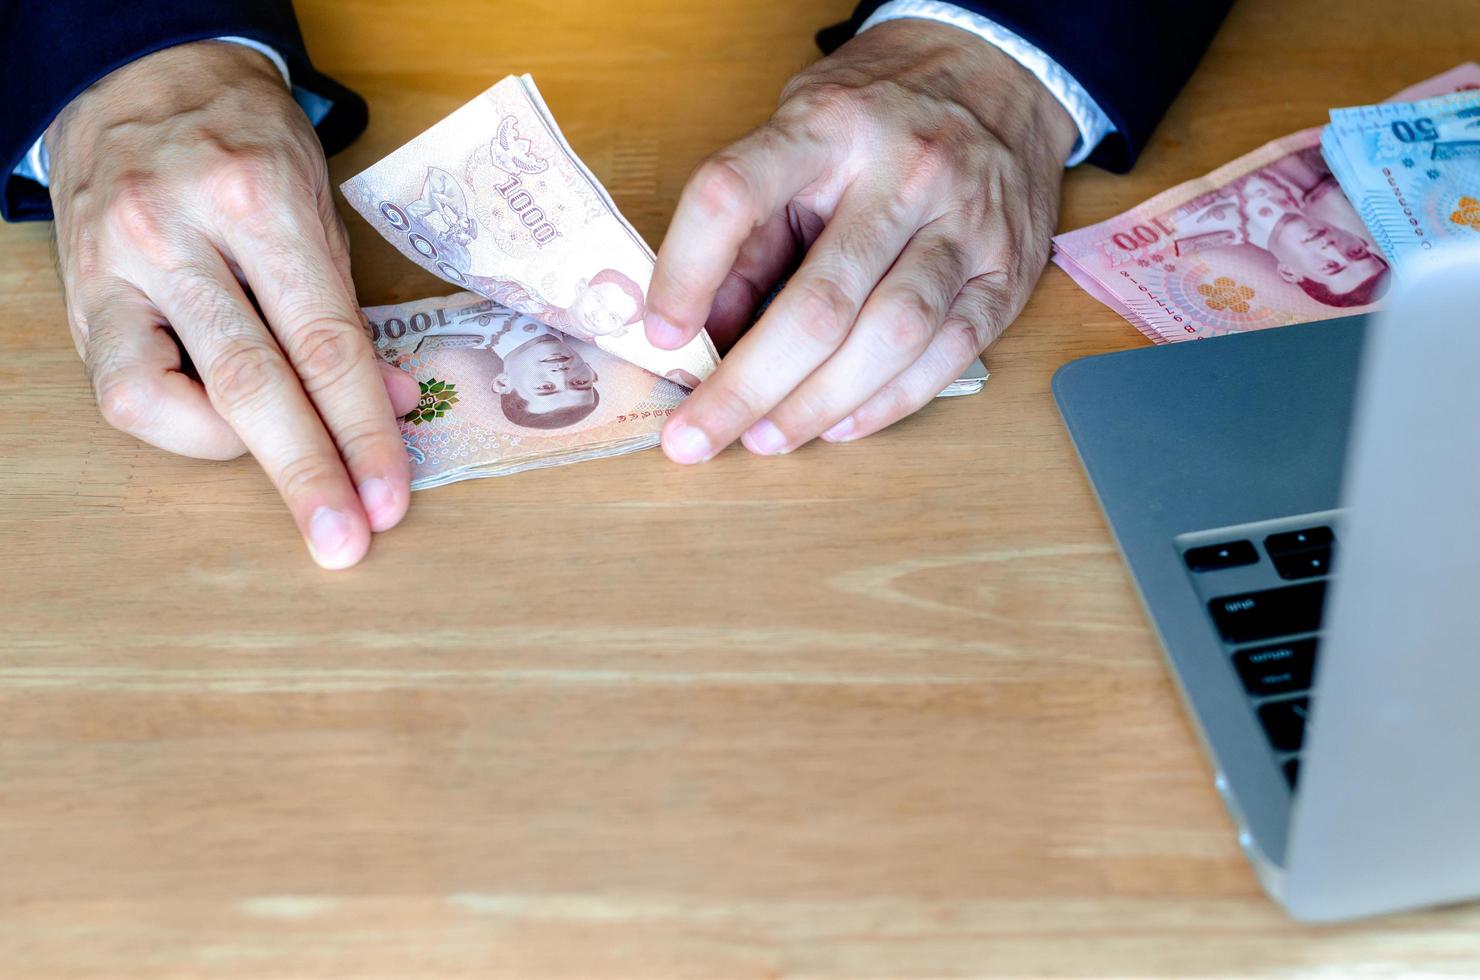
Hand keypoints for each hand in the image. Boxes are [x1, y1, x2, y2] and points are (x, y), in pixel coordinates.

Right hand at [47, 41, 419, 568]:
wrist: (143, 79)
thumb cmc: (248, 145)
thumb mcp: (317, 207)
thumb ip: (345, 309)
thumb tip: (390, 402)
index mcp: (257, 199)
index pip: (324, 342)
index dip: (363, 431)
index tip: (392, 495)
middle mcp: (176, 229)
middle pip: (250, 382)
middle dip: (307, 472)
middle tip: (347, 539)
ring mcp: (115, 263)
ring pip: (165, 398)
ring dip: (240, 460)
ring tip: (288, 467)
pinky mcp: (79, 294)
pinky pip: (123, 390)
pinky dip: (181, 426)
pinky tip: (222, 419)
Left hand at [644, 19, 1078, 461]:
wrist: (996, 72)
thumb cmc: (876, 114)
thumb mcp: (795, 136)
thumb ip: (750, 232)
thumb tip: (697, 336)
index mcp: (825, 128)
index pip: (736, 196)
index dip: (686, 272)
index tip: (660, 335)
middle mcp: (902, 173)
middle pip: (820, 301)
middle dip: (748, 386)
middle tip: (697, 437)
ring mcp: (966, 224)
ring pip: (890, 336)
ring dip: (817, 405)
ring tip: (764, 440)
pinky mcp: (1007, 272)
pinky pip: (948, 354)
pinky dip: (887, 403)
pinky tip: (839, 425)